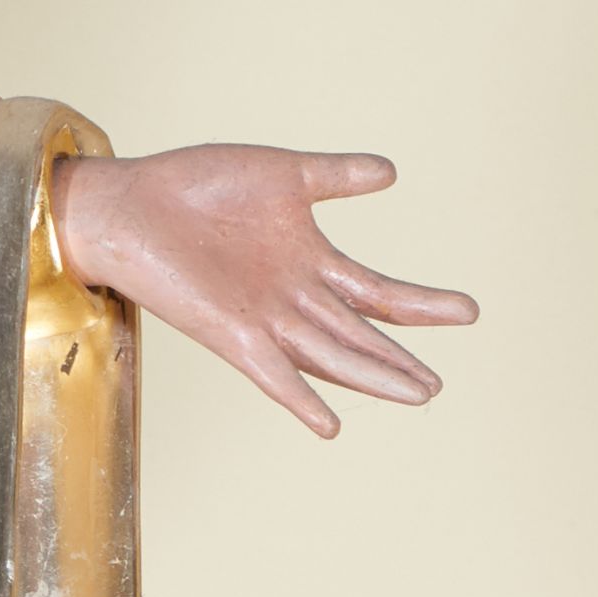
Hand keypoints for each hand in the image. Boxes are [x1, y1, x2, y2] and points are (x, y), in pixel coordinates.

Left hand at [50, 144, 475, 435]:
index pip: (377, 293)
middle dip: (401, 357)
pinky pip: (273, 372)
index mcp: (308, 260)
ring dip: (373, 376)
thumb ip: (335, 176)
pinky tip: (331, 424)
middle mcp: (291, 296)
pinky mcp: (229, 332)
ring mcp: (263, 317)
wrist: (128, 202)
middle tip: (440, 383)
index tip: (470, 312)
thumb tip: (393, 172)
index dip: (422, 306)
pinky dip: (301, 397)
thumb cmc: (194, 185)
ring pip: (332, 355)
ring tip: (418, 394)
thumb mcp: (281, 173)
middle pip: (360, 334)